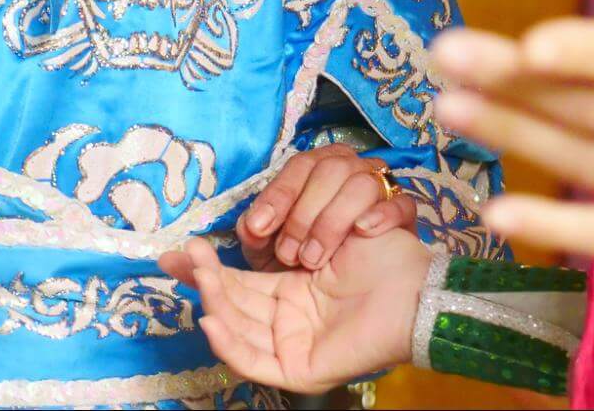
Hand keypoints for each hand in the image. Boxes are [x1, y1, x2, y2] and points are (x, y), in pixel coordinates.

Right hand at [161, 228, 430, 393]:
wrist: (414, 284)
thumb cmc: (381, 255)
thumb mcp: (326, 235)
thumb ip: (289, 232)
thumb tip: (255, 222)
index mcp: (292, 295)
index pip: (239, 284)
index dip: (209, 268)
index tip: (181, 249)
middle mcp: (287, 323)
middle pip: (232, 305)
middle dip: (204, 281)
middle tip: (179, 256)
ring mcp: (291, 348)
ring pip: (238, 329)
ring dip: (213, 302)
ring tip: (197, 273)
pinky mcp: (299, 370)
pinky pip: (255, 361)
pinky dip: (229, 343)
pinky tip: (211, 318)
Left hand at [237, 144, 417, 270]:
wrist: (345, 299)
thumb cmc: (303, 265)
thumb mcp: (270, 254)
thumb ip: (254, 236)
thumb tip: (246, 225)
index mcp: (317, 171)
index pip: (300, 166)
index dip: (279, 195)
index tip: (260, 227)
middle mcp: (350, 171)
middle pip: (331, 167)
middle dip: (303, 213)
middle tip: (289, 254)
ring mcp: (381, 190)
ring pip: (362, 182)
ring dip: (333, 220)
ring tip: (315, 259)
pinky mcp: (405, 215)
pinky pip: (402, 203)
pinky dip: (383, 214)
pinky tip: (362, 232)